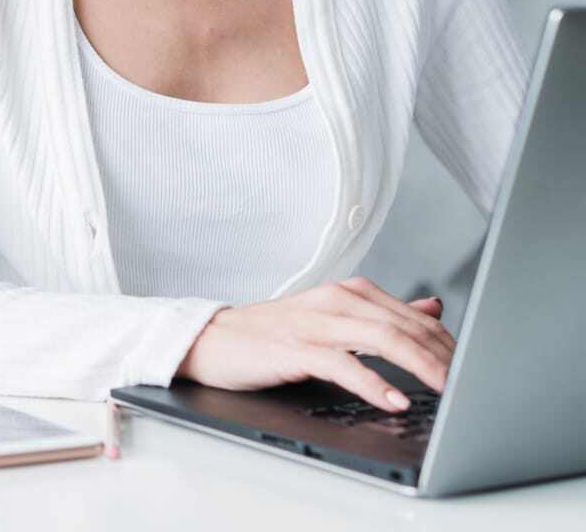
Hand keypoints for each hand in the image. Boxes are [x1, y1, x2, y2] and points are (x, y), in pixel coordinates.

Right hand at [180, 276, 454, 411]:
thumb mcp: (332, 318)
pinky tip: (392, 399)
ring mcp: (315, 323)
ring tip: (448, 390)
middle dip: (445, 356)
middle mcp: (336, 301)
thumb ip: (382, 314)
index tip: (478, 370)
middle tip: (475, 384)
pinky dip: (372, 382)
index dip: (449, 344)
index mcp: (348, 293)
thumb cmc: (272, 334)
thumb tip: (433, 310)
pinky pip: (342, 364)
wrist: (214, 339)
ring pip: (381, 338)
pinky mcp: (295, 348)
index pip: (413, 317)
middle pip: (405, 326)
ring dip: (421, 366)